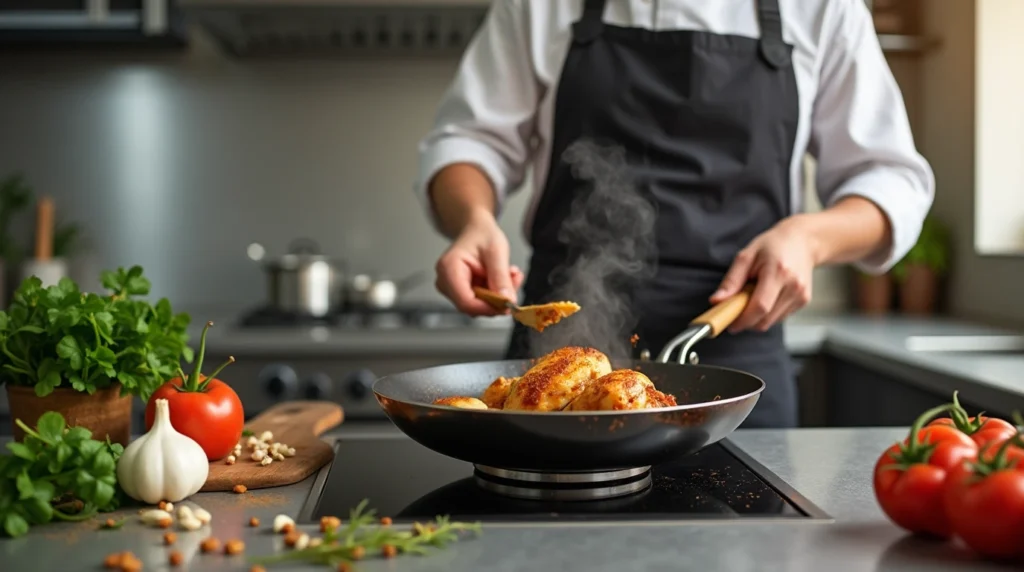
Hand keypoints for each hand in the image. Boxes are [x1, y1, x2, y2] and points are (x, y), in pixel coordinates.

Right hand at [434, 210, 523, 315]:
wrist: (476, 230)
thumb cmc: (482, 235)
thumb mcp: (496, 252)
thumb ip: (501, 277)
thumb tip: (508, 300)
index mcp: (449, 269)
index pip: (466, 301)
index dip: (488, 307)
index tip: (508, 303)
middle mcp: (445, 282)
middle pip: (472, 306)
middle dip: (497, 298)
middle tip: (515, 280)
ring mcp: (451, 289)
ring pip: (479, 306)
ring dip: (499, 295)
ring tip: (510, 274)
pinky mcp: (460, 293)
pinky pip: (481, 302)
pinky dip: (496, 293)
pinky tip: (502, 277)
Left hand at [710, 218, 818, 332]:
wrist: (802, 241)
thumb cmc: (773, 245)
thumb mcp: (746, 256)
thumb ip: (731, 281)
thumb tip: (717, 300)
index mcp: (778, 272)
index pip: (760, 307)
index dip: (742, 320)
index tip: (729, 324)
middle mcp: (794, 286)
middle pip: (765, 319)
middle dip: (746, 321)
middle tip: (735, 310)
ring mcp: (801, 295)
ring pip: (771, 322)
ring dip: (756, 318)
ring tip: (753, 296)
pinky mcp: (804, 301)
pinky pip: (779, 317)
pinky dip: (767, 314)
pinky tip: (766, 297)